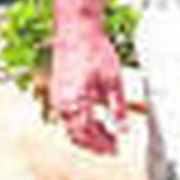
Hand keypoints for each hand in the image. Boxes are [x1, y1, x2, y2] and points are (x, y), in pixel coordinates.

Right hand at [48, 19, 126, 153]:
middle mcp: (62, 103)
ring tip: (105, 134)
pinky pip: (65, 115)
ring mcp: (57, 96)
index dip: (102, 145)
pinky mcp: (56, 90)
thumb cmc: (94, 51)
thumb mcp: (114, 81)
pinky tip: (93, 119)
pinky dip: (79, 122)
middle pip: (76, 135)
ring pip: (70, 126)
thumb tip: (124, 131)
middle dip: (94, 144)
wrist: (76, 30)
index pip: (88, 135)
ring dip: (87, 134)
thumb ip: (118, 109)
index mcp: (76, 103)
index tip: (115, 149)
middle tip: (111, 147)